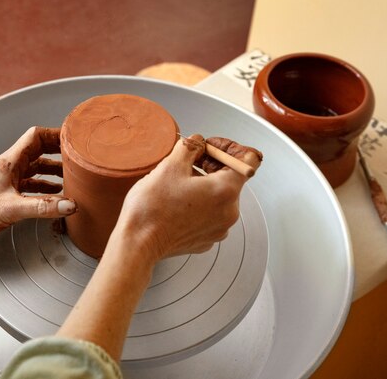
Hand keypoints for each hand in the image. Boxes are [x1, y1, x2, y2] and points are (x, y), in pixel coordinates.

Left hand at [0, 126, 76, 250]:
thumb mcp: (12, 208)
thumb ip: (42, 207)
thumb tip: (69, 205)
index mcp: (9, 161)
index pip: (35, 136)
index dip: (54, 134)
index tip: (72, 137)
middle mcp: (11, 167)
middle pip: (39, 150)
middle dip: (59, 151)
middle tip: (77, 156)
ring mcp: (10, 180)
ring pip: (37, 168)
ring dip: (54, 170)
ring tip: (72, 176)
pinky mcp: (9, 195)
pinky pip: (33, 185)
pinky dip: (46, 187)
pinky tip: (56, 195)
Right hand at [111, 134, 261, 264]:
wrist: (138, 243)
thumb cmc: (153, 208)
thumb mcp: (170, 165)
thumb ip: (190, 147)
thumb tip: (197, 143)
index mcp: (226, 190)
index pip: (248, 160)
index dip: (230, 147)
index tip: (209, 147)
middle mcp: (230, 212)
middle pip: (232, 178)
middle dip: (212, 164)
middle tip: (188, 161)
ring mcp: (219, 228)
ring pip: (219, 196)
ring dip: (203, 184)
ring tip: (177, 182)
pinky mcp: (207, 238)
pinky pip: (209, 213)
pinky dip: (198, 203)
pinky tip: (177, 201)